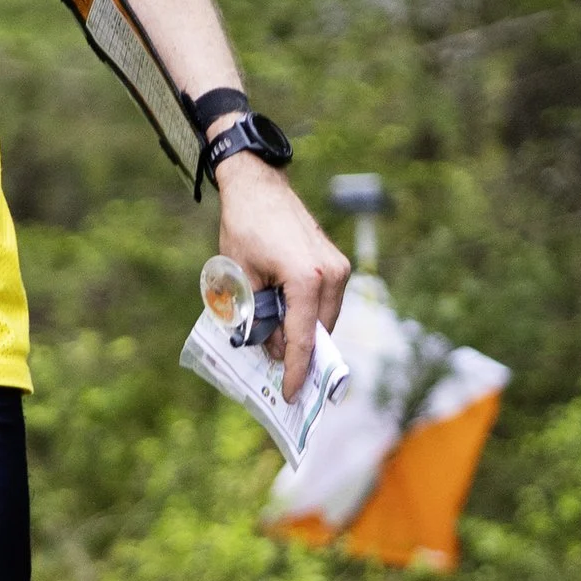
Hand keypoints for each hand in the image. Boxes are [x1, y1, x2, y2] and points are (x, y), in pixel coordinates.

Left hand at [212, 155, 348, 401]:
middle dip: (302, 356)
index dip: (296, 371)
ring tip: (281, 351)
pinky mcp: (337, 262)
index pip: (303, 338)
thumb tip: (274, 351)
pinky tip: (288, 323)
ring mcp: (339, 267)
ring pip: (325, 318)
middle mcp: (332, 274)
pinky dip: (310, 316)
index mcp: (306, 279)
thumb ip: (258, 318)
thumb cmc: (244, 228)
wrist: (258, 185)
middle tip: (284, 380)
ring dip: (305, 334)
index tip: (292, 395)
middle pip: (319, 332)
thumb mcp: (242, 279)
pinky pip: (326, 302)